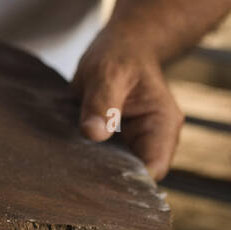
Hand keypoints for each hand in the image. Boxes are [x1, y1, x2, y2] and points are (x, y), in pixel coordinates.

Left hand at [72, 32, 183, 179]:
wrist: (123, 47)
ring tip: (68, 173)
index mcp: (162, 124)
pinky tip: (68, 162)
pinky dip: (90, 161)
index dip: (128, 181)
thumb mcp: (108, 74)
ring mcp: (136, 141)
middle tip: (74, 182)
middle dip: (109, 181)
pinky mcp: (118, 140)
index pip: (152, 168)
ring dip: (97, 172)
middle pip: (136, 175)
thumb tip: (93, 134)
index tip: (96, 182)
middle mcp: (154, 138)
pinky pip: (106, 158)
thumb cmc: (120, 56)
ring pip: (120, 170)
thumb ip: (101, 103)